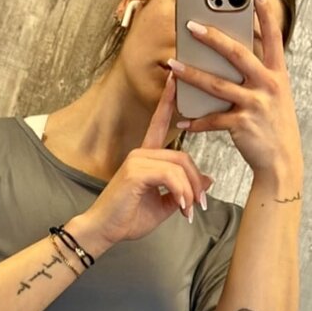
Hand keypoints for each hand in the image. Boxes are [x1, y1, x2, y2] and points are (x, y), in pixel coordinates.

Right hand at [79, 71, 213, 247]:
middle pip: (183, 156)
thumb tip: (208, 181)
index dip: (167, 100)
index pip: (158, 123)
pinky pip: (170, 176)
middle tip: (200, 204)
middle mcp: (140, 154)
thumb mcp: (162, 205)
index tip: (175, 78)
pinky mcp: (135, 172)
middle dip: (196, 182)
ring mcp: (136, 160)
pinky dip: (181, 192)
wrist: (103, 232)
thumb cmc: (127, 219)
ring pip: (178, 166)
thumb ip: (183, 191)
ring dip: (190, 191)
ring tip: (189, 211)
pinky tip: (181, 207)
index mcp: (145, 157)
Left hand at [171, 0, 302, 176]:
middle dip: (212, 37)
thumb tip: (232, 55)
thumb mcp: (275, 95)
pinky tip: (182, 121)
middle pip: (237, 53)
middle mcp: (268, 84)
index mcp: (277, 73)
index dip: (264, 11)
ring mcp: (255, 104)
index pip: (273, 35)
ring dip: (191, 75)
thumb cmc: (274, 126)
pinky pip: (212, 119)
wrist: (281, 162)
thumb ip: (259, 74)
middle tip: (190, 25)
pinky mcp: (242, 125)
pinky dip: (196, 121)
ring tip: (172, 66)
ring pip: (217, 84)